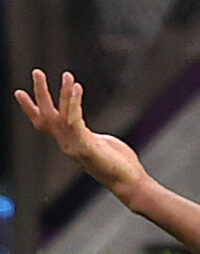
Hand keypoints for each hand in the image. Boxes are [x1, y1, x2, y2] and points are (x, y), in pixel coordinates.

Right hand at [17, 71, 146, 200]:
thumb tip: (82, 128)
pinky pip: (76, 120)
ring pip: (61, 115)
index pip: (44, 122)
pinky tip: (78, 87)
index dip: (30, 107)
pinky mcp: (85, 145)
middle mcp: (66, 143)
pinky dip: (75, 102)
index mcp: (68, 141)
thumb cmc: (117, 162)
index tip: (18, 92)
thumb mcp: (97, 143)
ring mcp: (73, 145)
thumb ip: (86, 134)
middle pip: (46, 115)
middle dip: (40, 93)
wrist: (126, 181)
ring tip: (67, 74)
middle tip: (36, 72)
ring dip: (63, 93)